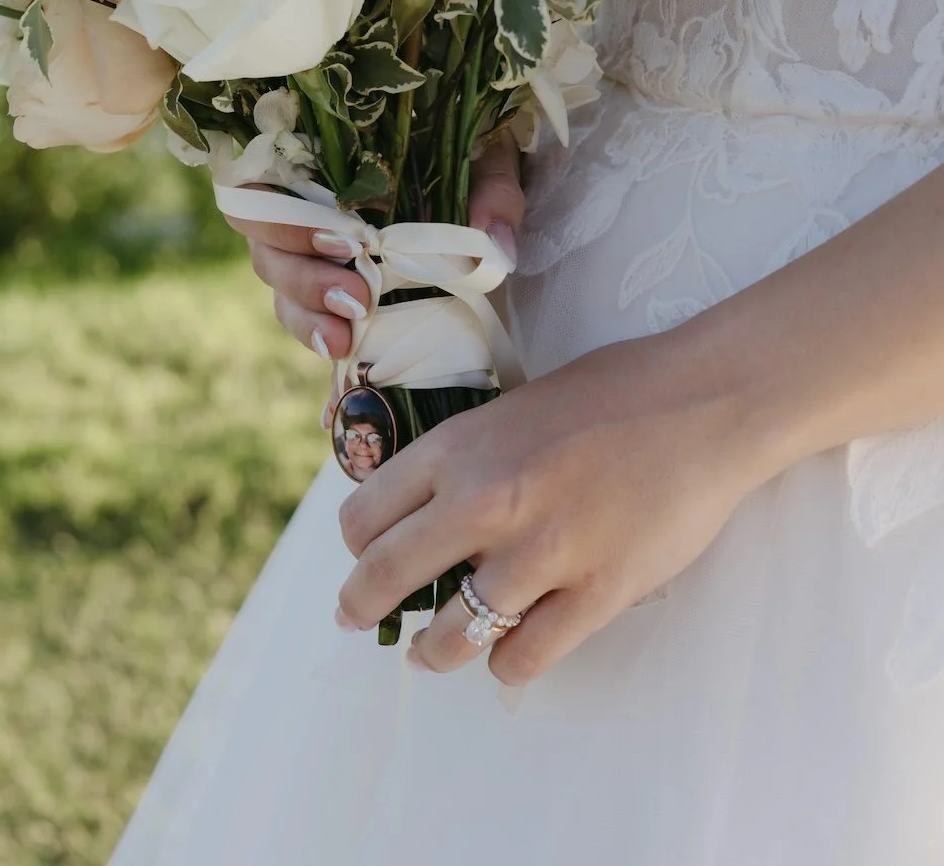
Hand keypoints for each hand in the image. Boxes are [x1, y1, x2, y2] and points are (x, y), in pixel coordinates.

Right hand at [225, 132, 524, 367]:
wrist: (485, 197)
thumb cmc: (471, 163)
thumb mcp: (487, 162)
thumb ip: (492, 192)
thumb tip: (496, 243)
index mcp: (326, 170)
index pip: (261, 193)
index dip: (283, 221)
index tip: (345, 243)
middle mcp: (309, 219)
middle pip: (268, 254)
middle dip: (304, 281)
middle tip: (356, 300)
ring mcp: (320, 267)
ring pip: (283, 297)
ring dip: (308, 322)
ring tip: (344, 343)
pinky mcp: (342, 310)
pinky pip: (317, 336)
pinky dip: (322, 364)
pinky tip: (335, 393)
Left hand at [335, 319, 775, 684]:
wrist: (702, 400)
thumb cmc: (613, 392)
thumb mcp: (515, 406)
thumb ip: (469, 455)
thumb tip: (427, 505)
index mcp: (460, 445)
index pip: (365, 512)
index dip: (355, 543)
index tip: (358, 556)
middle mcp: (485, 499)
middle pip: (386, 575)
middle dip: (361, 606)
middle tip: (355, 618)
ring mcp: (541, 550)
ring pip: (453, 633)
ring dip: (434, 651)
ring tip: (432, 653)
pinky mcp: (596, 591)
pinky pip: (526, 655)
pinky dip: (508, 664)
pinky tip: (508, 657)